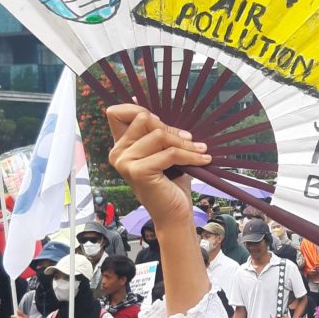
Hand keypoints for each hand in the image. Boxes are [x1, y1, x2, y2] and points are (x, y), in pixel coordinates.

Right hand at [106, 106, 207, 233]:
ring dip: (185, 143)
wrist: (174, 214)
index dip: (137, 109)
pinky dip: (190, 155)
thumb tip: (150, 103)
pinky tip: (202, 159)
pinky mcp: (139, 171)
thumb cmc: (171, 182)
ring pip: (159, 135)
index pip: (116, 113)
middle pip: (143, 119)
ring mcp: (126, 162)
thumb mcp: (163, 151)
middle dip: (170, 128)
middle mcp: (118, 153)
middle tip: (190, 139)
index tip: (160, 121)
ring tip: (200, 150)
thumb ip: (156, 131)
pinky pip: (170, 153)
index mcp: (120, 146)